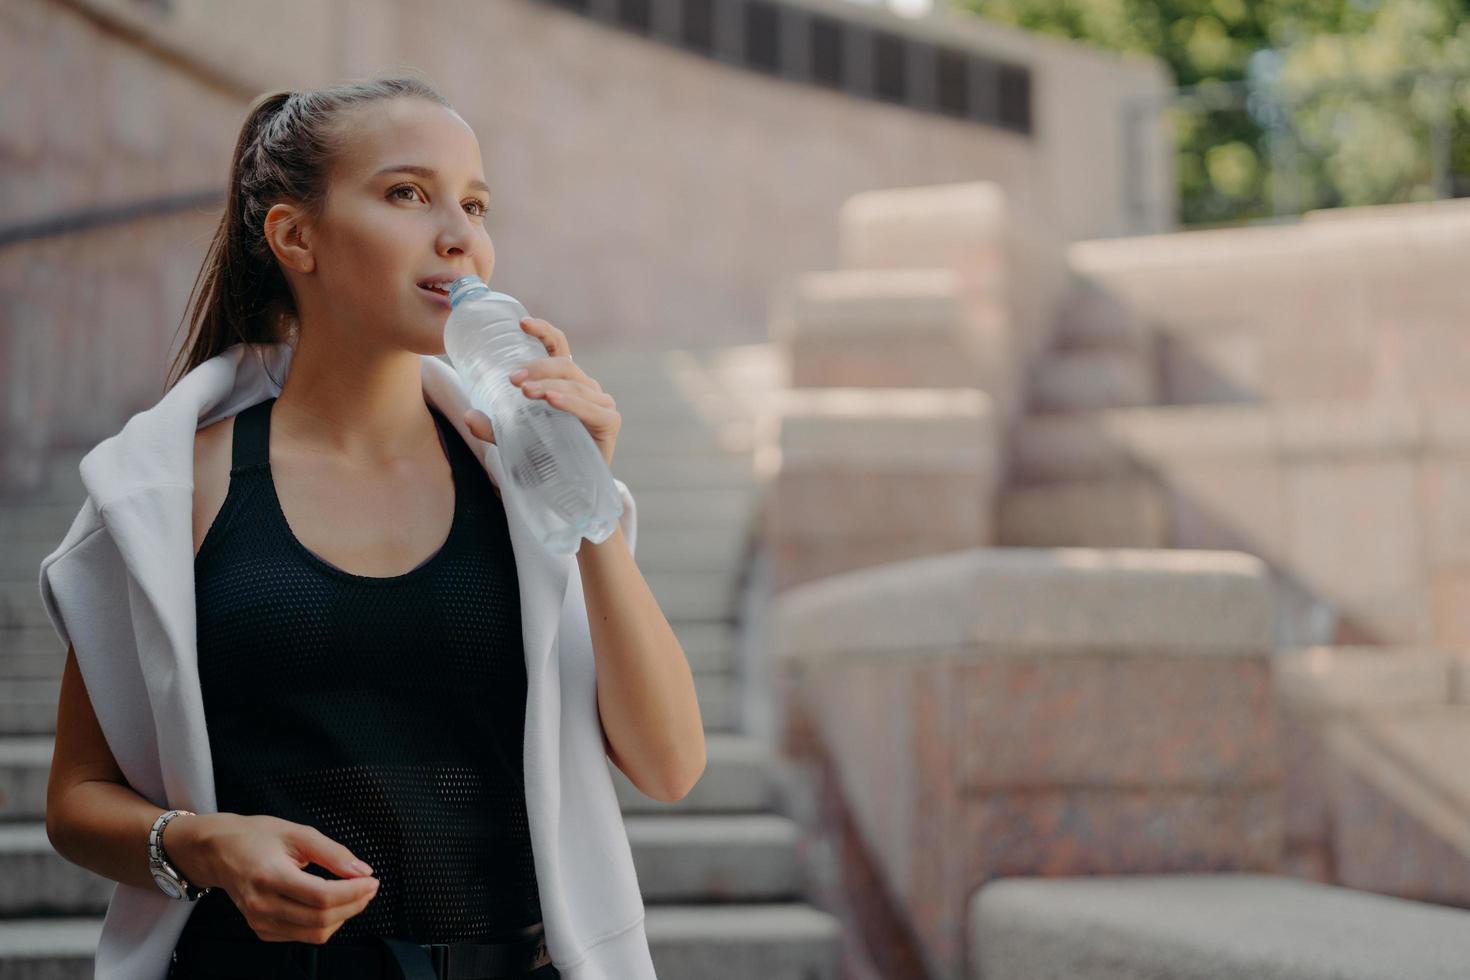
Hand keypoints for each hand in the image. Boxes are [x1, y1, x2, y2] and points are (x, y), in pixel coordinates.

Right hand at [166, 812, 378, 944]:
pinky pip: (302, 936)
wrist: (218, 851)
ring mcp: (259, 921)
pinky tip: (330, 905)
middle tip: (369, 887)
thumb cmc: (257, 836)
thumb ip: (333, 853)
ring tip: (355, 894)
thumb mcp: (298, 833)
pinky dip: (324, 924)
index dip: (354, 892)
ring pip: (314, 934)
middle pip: (321, 919)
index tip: (373, 880)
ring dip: (343, 917)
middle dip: (354, 905)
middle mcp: (261, 904)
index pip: (321, 897)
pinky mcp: (261, 930)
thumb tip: (363, 871)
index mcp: (269, 876)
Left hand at [462, 316, 620, 468]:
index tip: (521, 323)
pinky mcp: (609, 422)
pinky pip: (590, 407)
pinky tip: (553, 399)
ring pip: (574, 385)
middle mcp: (585, 387)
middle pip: (564, 365)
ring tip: (526, 392)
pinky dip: (571, 402)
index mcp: (565, 382)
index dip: (543, 331)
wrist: (573, 489)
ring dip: (548, 385)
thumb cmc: (548, 455)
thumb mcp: (514, 439)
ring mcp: (601, 403)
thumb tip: (468, 416)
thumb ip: (493, 428)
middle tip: (512, 380)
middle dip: (537, 368)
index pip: (558, 347)